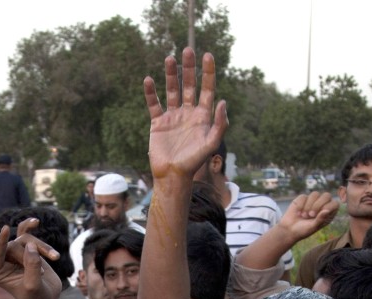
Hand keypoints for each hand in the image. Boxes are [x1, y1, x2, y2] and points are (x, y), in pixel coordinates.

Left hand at [0, 218, 60, 298]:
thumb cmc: (35, 297)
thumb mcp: (34, 285)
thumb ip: (32, 266)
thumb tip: (31, 245)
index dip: (2, 240)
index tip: (6, 229)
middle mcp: (0, 259)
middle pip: (15, 245)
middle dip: (32, 256)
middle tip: (42, 274)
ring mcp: (12, 252)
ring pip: (26, 239)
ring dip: (43, 248)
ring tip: (55, 258)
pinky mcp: (23, 247)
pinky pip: (24, 231)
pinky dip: (29, 226)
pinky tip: (35, 222)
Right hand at [143, 48, 226, 181]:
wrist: (172, 175)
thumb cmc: (194, 162)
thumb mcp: (211, 144)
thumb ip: (219, 124)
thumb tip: (222, 101)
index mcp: (203, 116)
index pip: (207, 89)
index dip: (208, 72)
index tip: (208, 56)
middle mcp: (188, 113)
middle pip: (189, 85)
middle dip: (189, 68)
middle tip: (187, 50)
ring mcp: (173, 117)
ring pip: (172, 91)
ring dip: (170, 75)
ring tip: (169, 58)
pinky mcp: (158, 123)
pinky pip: (154, 104)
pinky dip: (151, 93)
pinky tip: (149, 80)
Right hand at [275, 192, 339, 243]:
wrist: (289, 229)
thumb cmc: (303, 230)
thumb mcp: (313, 227)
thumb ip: (320, 219)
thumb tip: (327, 211)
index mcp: (328, 213)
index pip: (335, 203)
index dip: (327, 207)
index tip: (318, 216)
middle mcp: (322, 205)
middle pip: (326, 195)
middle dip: (317, 205)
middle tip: (310, 215)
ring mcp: (313, 201)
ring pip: (315, 194)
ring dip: (308, 205)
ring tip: (304, 215)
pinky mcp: (303, 198)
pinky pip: (304, 196)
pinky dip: (301, 205)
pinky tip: (298, 213)